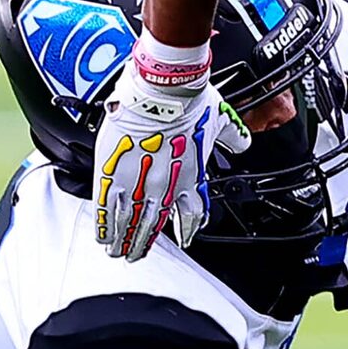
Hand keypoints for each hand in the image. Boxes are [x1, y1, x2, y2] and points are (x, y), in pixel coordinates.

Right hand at [92, 41, 249, 259]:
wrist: (161, 93)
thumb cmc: (189, 103)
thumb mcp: (220, 120)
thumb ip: (232, 136)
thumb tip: (244, 142)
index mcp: (190, 177)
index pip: (192, 214)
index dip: (188, 229)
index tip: (185, 238)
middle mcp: (165, 187)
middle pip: (154, 226)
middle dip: (145, 243)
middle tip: (138, 255)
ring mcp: (137, 183)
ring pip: (130, 223)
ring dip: (125, 240)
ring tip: (119, 252)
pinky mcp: (112, 175)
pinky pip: (107, 207)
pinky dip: (105, 225)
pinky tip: (103, 236)